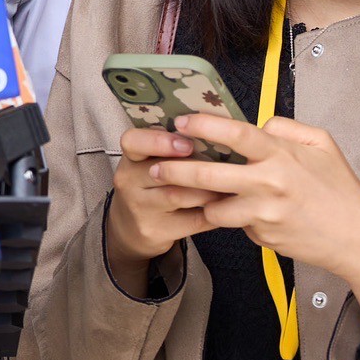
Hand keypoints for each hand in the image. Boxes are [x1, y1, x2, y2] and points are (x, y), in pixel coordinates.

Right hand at [101, 126, 221, 292]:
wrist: (132, 226)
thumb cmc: (152, 184)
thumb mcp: (151, 162)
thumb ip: (173, 147)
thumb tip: (217, 129)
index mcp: (130, 158)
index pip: (132, 142)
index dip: (159, 141)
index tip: (186, 143)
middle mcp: (129, 181)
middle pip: (160, 171)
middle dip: (194, 168)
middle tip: (221, 165)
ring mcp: (140, 208)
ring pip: (178, 196)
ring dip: (208, 190)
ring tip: (231, 184)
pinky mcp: (155, 230)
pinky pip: (191, 220)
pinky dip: (214, 213)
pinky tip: (228, 206)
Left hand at [153, 112, 359, 331]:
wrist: (358, 238)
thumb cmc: (340, 189)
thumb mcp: (322, 145)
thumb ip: (287, 129)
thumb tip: (258, 125)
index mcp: (281, 156)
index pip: (236, 134)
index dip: (204, 125)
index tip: (181, 121)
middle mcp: (269, 183)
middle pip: (209, 175)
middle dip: (175, 171)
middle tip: (154, 168)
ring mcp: (264, 213)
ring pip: (214, 207)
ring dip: (196, 202)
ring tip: (177, 194)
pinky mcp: (262, 236)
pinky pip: (235, 224)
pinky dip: (230, 218)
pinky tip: (232, 214)